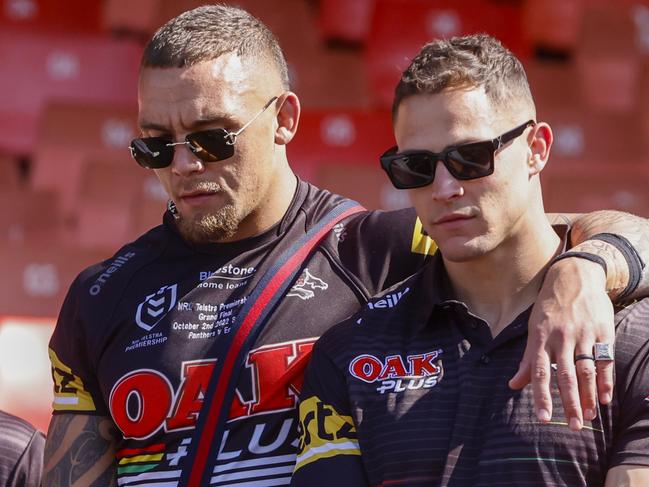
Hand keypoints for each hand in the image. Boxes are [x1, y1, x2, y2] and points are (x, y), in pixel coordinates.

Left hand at [509, 257, 614, 430]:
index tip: (544, 418)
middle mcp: (561, 338)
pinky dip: (606, 381)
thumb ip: (527, 359)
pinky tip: (605, 398)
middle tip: (574, 427)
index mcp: (540, 338)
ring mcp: (583, 335)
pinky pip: (605, 360)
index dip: (541, 395)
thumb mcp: (533, 329)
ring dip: (589, 397)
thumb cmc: (549, 308)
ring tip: (588, 417)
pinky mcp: (602, 331)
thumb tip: (513, 385)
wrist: (574, 277)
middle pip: (565, 376)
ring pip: (587, 371)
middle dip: (569, 403)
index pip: (538, 372)